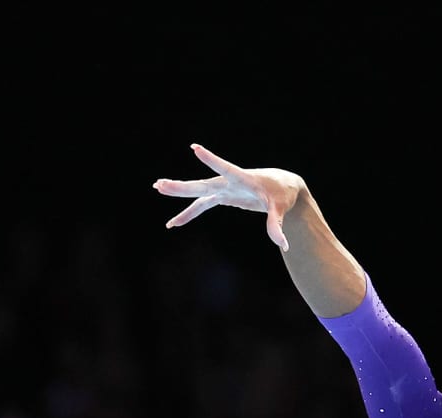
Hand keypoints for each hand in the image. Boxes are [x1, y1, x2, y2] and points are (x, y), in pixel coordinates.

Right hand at [153, 144, 305, 250]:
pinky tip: (174, 223)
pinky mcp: (223, 196)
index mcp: (244, 179)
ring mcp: (224, 189)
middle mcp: (230, 182)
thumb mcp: (281, 208)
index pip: (226, 168)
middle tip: (160, 184)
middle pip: (203, 184)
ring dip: (179, 192)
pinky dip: (189, 213)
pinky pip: (202, 205)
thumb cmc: (282, 194)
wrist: (283, 187)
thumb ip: (277, 225)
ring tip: (158, 188)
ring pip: (198, 192)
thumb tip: (283, 245)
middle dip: (182, 186)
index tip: (195, 148)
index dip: (212, 160)